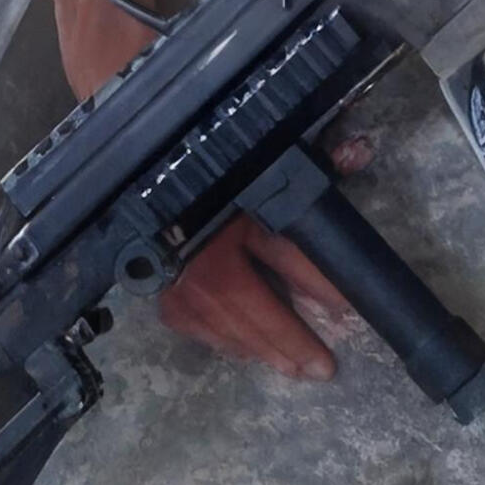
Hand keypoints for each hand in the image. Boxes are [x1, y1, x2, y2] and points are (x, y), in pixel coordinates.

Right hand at [50, 0, 369, 380]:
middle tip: (322, 366)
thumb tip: (360, 152)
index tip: (355, 311)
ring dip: (255, 346)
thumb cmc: (196, 117)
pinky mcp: (147, 277)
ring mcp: (168, 266)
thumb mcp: (257, 129)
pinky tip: (239, 348)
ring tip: (291, 366)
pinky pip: (187, 321)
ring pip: (219, 321)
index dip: (325, 286)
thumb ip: (312, 144)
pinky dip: (216, 338)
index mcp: (230, 205)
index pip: (289, 254)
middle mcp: (198, 243)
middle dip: (289, 337)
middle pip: (251, 304)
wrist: (124, 120)